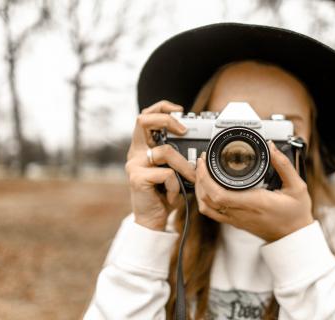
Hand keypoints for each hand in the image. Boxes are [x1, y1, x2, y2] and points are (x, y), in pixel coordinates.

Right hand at [125, 100, 195, 230]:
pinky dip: (177, 185)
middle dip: (166, 120)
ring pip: (165, 152)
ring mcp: (134, 165)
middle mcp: (135, 152)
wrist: (152, 219)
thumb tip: (200, 142)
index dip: (161, 107)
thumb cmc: (165, 193)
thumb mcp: (173, 170)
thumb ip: (178, 155)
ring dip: (184, 167)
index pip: (146, 116)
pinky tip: (173, 196)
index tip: (180, 110)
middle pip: (143, 121)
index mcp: (143, 147)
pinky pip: (167, 174)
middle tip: (184, 130)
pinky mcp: (137, 178)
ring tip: (190, 180)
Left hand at [195, 140, 313, 242]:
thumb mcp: (297, 187)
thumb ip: (284, 165)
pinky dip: (204, 200)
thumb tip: (272, 147)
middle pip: (207, 199)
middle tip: (202, 161)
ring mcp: (236, 219)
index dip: (206, 177)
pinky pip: (212, 213)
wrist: (294, 236)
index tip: (205, 161)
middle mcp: (241, 213)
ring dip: (199, 189)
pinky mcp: (235, 222)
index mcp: (254, 203)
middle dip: (199, 178)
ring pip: (206, 207)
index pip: (219, 194)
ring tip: (202, 172)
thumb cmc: (296, 214)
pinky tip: (208, 188)